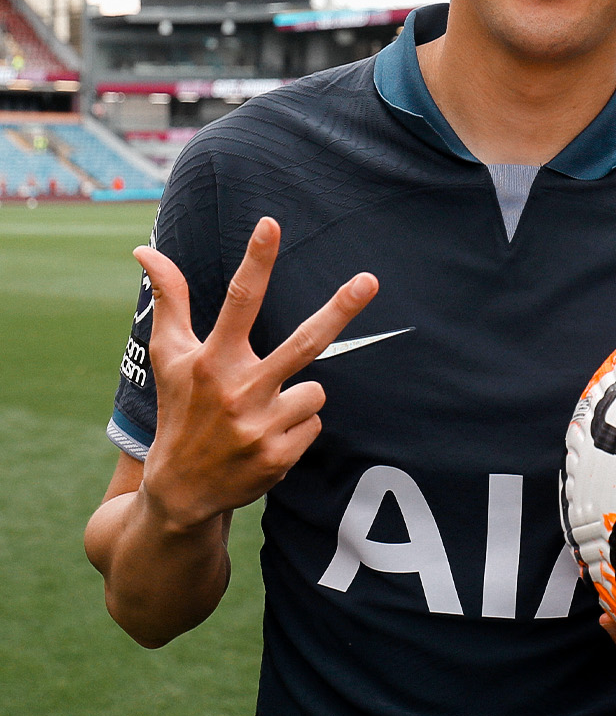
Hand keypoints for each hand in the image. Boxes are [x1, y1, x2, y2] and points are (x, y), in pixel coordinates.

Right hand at [135, 216, 376, 530]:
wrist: (180, 491)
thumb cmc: (180, 409)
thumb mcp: (167, 356)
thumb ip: (169, 300)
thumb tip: (145, 249)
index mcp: (211, 360)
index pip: (238, 301)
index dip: (256, 261)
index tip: (271, 224)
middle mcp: (236, 389)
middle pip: (303, 341)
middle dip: (339, 309)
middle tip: (369, 280)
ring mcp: (259, 425)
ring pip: (314, 390)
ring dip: (297, 398)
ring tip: (260, 415)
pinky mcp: (278, 456)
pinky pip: (314, 423)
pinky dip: (297, 428)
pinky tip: (266, 439)